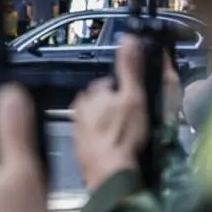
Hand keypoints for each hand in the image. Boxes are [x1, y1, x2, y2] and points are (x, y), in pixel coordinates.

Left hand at [71, 37, 150, 189]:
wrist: (109, 173)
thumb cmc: (123, 133)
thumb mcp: (133, 96)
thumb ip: (130, 68)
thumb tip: (128, 38)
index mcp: (90, 93)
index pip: (108, 84)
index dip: (124, 92)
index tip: (135, 102)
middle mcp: (77, 108)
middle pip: (100, 102)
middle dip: (113, 108)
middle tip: (131, 121)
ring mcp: (76, 129)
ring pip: (96, 120)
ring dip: (107, 124)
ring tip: (125, 136)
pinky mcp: (78, 149)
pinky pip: (93, 138)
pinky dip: (102, 141)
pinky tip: (114, 148)